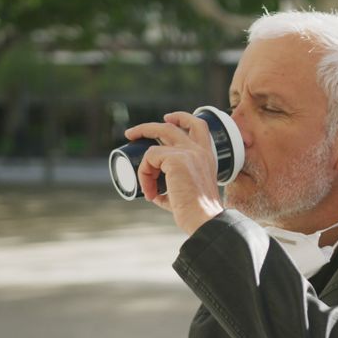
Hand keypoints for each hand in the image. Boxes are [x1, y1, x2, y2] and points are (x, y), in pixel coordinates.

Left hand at [124, 111, 224, 234]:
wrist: (204, 220)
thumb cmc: (196, 213)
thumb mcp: (187, 193)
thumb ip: (172, 190)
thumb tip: (156, 194)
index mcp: (207, 156)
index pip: (198, 125)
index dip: (181, 118)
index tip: (167, 119)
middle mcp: (199, 150)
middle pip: (171, 125)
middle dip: (148, 127)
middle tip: (131, 134)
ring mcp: (188, 152)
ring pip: (156, 139)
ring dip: (144, 163)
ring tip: (144, 184)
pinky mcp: (176, 159)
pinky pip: (149, 158)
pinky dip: (144, 175)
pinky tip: (151, 193)